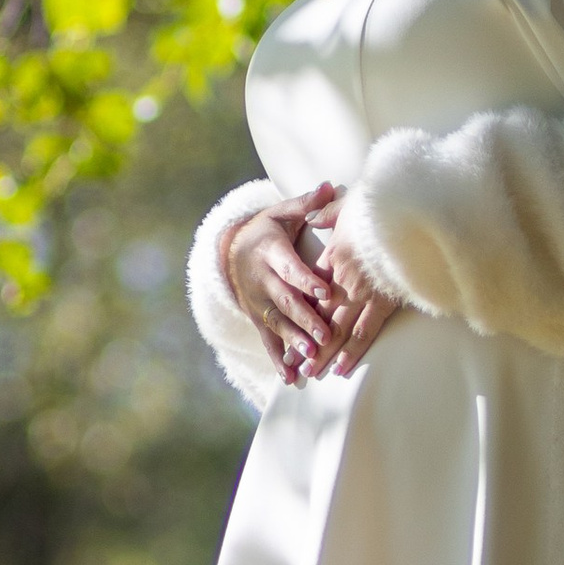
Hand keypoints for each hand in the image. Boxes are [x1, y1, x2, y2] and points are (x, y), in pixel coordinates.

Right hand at [224, 186, 346, 383]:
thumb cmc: (268, 231)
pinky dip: (279, 360)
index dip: (306, 280)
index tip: (325, 291)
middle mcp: (263, 282)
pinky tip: (291, 378)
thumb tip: (332, 186)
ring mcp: (259, 304)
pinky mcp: (258, 320)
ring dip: (295, 342)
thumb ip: (307, 204)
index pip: (291, 268)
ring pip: (278, 325)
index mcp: (272, 253)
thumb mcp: (282, 213)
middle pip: (286, 302)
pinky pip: (268, 342)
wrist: (231, 253)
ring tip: (312, 357)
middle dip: (305, 319)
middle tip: (324, 335)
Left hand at [301, 219, 405, 381]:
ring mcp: (362, 293)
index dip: (298, 312)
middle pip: (319, 316)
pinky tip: (341, 368)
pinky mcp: (383, 302)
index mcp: (333, 257)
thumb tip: (312, 216)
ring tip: (310, 372)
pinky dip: (352, 351)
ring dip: (323, 353)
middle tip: (293, 363)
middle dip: (305, 342)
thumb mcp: (348, 204)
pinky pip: (364, 331)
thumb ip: (327, 213)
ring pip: (337, 329)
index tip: (286, 326)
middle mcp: (342, 279)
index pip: (310, 291)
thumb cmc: (381, 207)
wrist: (410, 214)